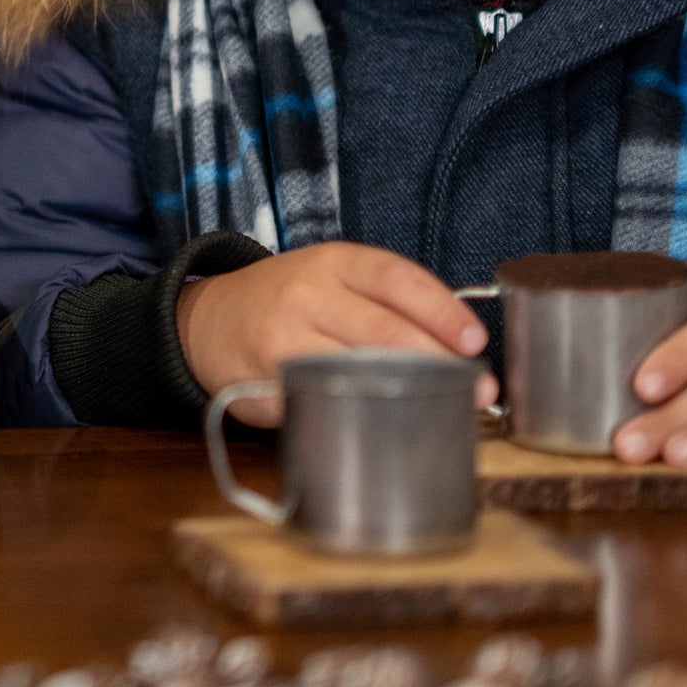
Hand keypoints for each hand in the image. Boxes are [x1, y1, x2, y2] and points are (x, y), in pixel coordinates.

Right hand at [177, 242, 494, 425]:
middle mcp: (306, 296)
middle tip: (478, 390)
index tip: (475, 341)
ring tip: (442, 408)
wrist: (208, 321)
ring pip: (357, 371)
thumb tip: (458, 343)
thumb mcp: (331, 277)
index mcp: (332, 263)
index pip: (396, 279)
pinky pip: (320, 404)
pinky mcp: (264, 384)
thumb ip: (385, 299)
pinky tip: (381, 423)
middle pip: (384, 331)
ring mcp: (281, 340)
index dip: (442, 310)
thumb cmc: (287, 300)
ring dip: (407, 395)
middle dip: (439, 364)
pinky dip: (356, 416)